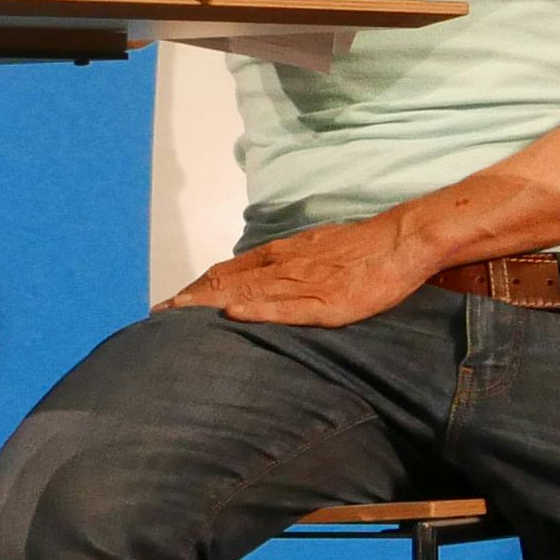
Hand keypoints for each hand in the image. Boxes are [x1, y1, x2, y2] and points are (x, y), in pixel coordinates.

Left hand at [177, 212, 434, 328]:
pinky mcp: (325, 301)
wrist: (402, 241)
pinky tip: (233, 315)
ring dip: (209, 304)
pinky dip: (256, 310)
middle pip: (226, 282)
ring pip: (246, 292)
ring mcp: (303, 283)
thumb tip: (264, 282)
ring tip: (176, 317)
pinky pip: (285, 306)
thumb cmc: (364, 248)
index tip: (171, 302)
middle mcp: (283, 265)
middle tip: (158, 315)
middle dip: (190, 299)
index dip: (197, 287)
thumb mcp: (318, 250)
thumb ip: (290, 265)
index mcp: (282, 256)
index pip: (228, 272)